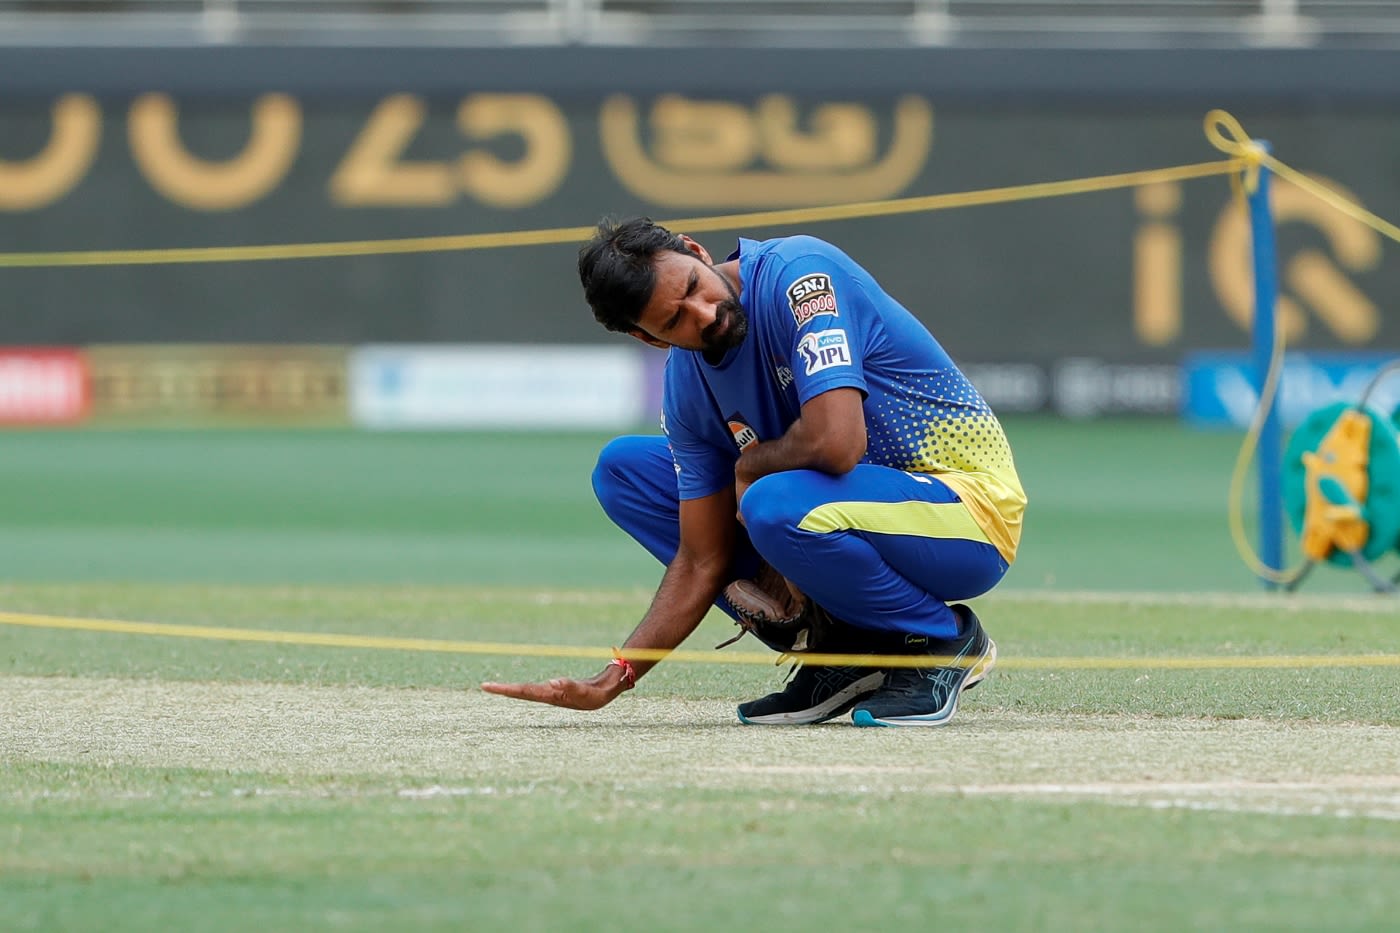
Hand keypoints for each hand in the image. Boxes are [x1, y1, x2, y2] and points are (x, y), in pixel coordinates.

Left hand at [481, 666, 624, 709]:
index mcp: (550, 695)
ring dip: (510, 690)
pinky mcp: (555, 690)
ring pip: (526, 691)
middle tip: (484, 686)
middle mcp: (547, 695)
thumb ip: (569, 686)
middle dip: (503, 690)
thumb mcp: (584, 691)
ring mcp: (551, 693)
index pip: (523, 691)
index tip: (488, 687)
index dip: (506, 689)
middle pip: (521, 692)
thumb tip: (551, 682)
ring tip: (494, 688)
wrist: (606, 693)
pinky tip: (516, 690)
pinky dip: (521, 689)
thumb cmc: (596, 694)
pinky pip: (533, 689)